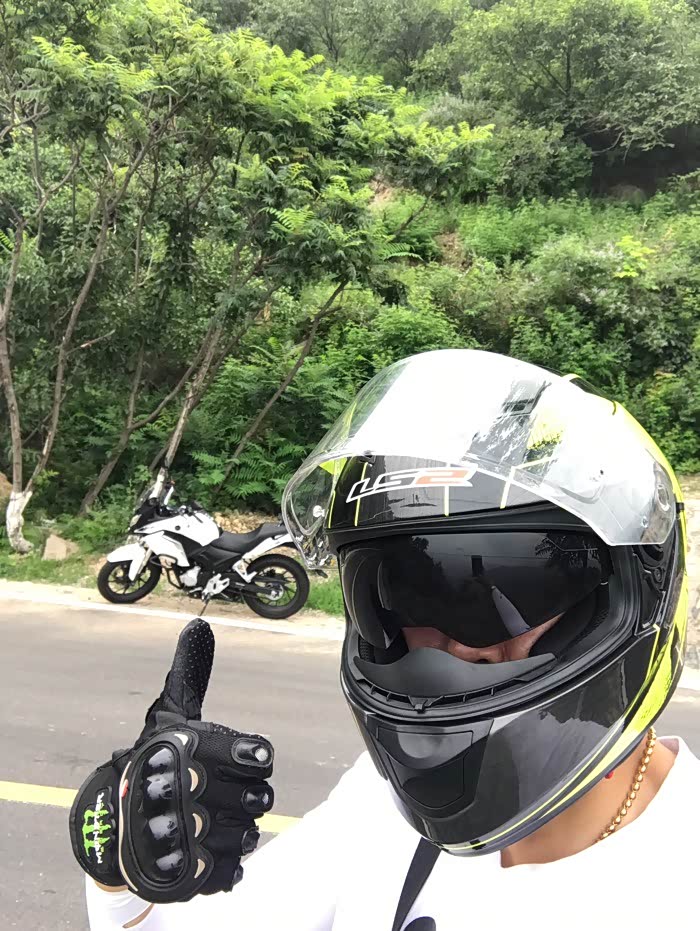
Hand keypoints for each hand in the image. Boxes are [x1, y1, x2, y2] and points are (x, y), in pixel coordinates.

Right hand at [69, 619, 273, 902]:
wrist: (113, 823)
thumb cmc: (154, 762)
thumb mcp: (171, 716)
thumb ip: (191, 673)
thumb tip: (199, 625)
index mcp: (191, 750)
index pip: (260, 757)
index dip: (256, 759)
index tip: (245, 760)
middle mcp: (189, 791)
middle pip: (260, 798)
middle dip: (248, 795)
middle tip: (226, 792)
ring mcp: (188, 835)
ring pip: (250, 833)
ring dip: (239, 827)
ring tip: (216, 818)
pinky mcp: (187, 874)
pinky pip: (234, 870)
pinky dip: (228, 861)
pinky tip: (211, 847)